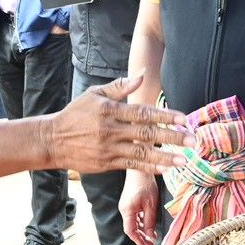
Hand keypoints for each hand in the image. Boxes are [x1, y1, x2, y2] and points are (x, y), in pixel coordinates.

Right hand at [42, 74, 188, 175]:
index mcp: (110, 109)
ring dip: (165, 157)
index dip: (165, 115)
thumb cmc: (75, 114)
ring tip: (183, 160)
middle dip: (172, 137)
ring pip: (141, 153)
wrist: (52, 140)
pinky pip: (131, 166)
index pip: (142, 112)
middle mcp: (111, 129)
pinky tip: (164, 169)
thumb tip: (141, 74)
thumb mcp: (94, 94)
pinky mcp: (106, 163)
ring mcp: (109, 148)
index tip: (184, 119)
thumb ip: (119, 86)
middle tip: (193, 140)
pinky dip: (148, 168)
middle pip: (146, 133)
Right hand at [120, 169, 160, 244]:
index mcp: (127, 211)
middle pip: (131, 228)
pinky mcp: (129, 203)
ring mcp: (126, 206)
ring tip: (152, 236)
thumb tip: (151, 235)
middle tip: (151, 244)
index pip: (130, 231)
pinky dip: (141, 222)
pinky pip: (134, 216)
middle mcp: (124, 209)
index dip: (138, 240)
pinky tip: (148, 225)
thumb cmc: (145, 183)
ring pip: (133, 223)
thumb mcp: (151, 205)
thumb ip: (150, 221)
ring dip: (142, 230)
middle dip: (141, 237)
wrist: (140, 169)